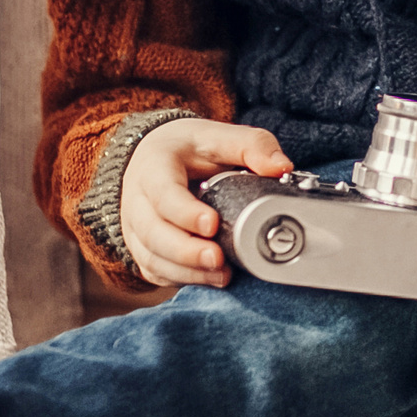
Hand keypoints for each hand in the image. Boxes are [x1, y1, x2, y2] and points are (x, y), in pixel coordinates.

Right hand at [118, 118, 291, 287]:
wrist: (155, 156)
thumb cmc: (189, 148)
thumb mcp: (219, 136)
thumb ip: (253, 146)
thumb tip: (281, 167)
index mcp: (155, 165)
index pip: (162, 192)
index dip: (184, 212)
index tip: (212, 224)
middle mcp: (137, 199)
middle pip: (153, 232)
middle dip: (186, 251)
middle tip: (218, 259)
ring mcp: (136, 228)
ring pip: (152, 257)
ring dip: (186, 271)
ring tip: (222, 275)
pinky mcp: (143, 249)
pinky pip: (155, 271)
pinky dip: (181, 279)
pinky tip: (210, 280)